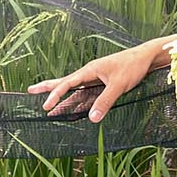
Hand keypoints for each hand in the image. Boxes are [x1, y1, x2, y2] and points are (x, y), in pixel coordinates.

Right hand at [28, 35, 176, 120]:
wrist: (146, 57)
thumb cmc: (133, 67)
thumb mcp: (119, 86)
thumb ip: (105, 102)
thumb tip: (92, 118)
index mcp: (90, 70)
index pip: (67, 83)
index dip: (55, 95)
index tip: (46, 106)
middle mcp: (90, 72)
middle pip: (65, 81)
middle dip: (48, 87)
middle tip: (30, 90)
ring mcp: (96, 77)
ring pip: (74, 87)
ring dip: (61, 94)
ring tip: (47, 101)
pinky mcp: (103, 81)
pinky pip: (85, 91)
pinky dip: (76, 98)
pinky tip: (72, 104)